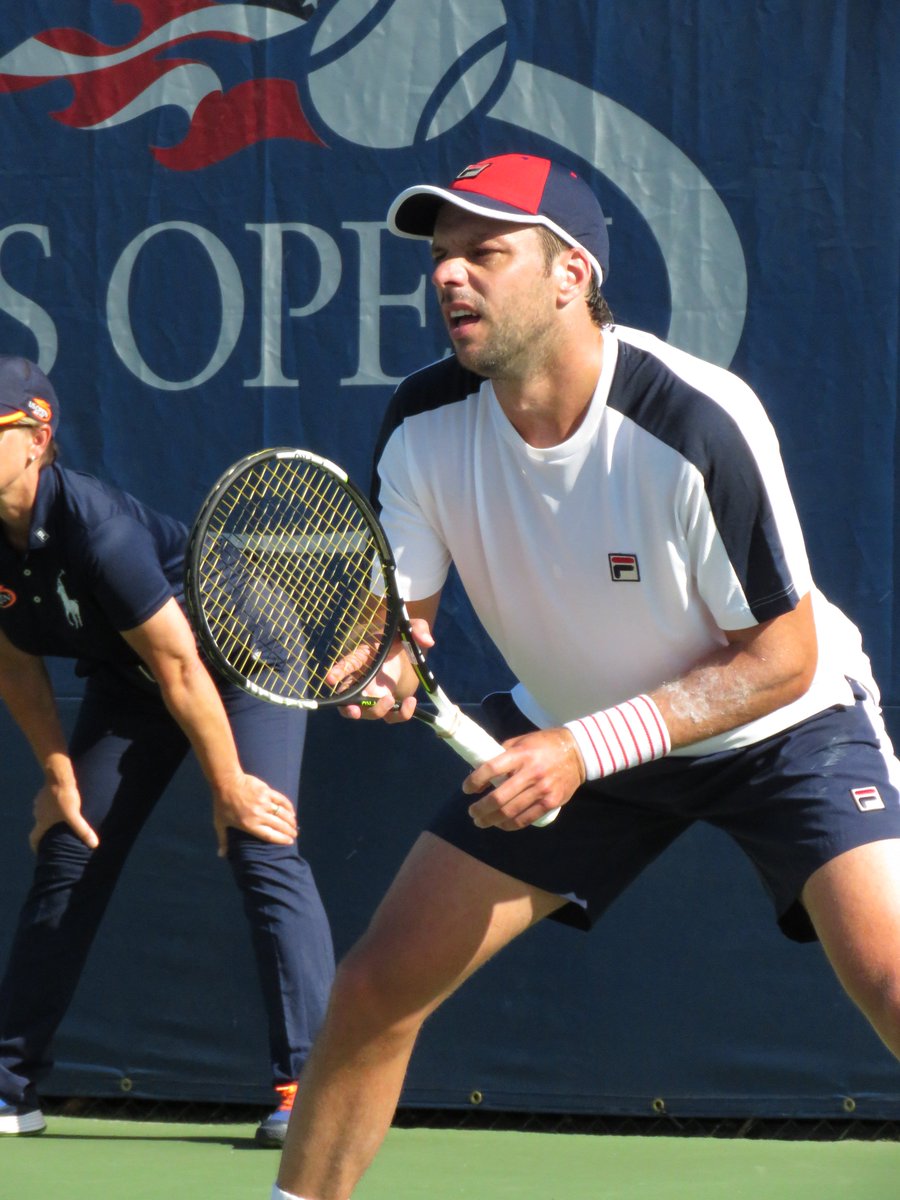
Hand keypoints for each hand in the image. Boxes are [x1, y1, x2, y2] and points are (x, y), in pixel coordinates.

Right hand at [30, 779, 99, 853]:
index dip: (36, 846)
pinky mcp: (44, 793)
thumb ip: (83, 830)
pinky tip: (63, 806)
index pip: (34, 838)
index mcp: (42, 821)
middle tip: (56, 837)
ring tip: (62, 822)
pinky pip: (47, 804)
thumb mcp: (74, 815)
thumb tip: (94, 844)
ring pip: (44, 814)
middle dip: (47, 832)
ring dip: (51, 819)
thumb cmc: (65, 796)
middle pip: (40, 826)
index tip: (39, 851)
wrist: (58, 775)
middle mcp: (38, 813)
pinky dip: (53, 808)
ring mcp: (39, 802)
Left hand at [212, 773, 298, 855]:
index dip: (282, 839)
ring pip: (282, 813)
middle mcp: (259, 815)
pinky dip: (288, 806)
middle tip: (295, 834)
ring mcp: (264, 802)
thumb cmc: (222, 804)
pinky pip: (281, 800)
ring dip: (291, 820)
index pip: (270, 835)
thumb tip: (221, 855)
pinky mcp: (267, 792)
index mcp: (249, 825)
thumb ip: (223, 840)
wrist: (226, 782)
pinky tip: (292, 811)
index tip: (290, 842)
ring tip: (294, 825)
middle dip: (289, 831)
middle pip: (279, 825)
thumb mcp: (220, 824)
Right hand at [333, 618, 434, 723]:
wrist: (407, 656)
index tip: (330, 678)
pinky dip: (400, 714)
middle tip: (354, 709)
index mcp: (365, 656)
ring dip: (374, 711)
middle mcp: (365, 679)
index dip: (339, 671)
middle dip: (348, 707)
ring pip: (367, 711)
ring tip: (389, 700)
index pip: (349, 663)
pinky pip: (391, 716)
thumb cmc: (400, 640)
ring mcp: (375, 695)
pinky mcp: (389, 705)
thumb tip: (429, 641)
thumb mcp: (409, 629)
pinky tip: (410, 703)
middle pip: (350, 697)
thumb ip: (418, 628)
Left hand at [462, 727, 584, 830]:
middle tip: (472, 812)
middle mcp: (531, 773)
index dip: (475, 781)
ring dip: (491, 820)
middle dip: (480, 808)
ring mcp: (542, 790)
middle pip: (499, 797)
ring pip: (510, 812)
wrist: (579, 752)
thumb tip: (482, 768)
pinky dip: (510, 825)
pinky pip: (526, 819)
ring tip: (481, 821)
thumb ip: (504, 753)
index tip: (466, 788)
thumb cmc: (545, 744)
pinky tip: (501, 824)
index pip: (491, 769)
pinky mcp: (551, 802)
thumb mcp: (523, 741)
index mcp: (521, 754)